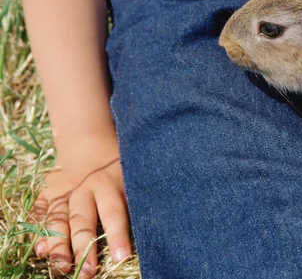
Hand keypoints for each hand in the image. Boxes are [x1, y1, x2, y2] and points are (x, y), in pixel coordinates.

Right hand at [32, 144, 130, 277]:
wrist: (89, 144)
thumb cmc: (119, 167)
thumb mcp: (132, 175)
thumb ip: (137, 198)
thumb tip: (155, 226)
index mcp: (110, 184)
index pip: (114, 213)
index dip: (117, 236)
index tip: (121, 257)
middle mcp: (85, 189)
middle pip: (83, 221)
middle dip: (84, 249)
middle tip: (88, 273)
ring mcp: (64, 192)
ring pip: (59, 221)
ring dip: (59, 246)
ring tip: (61, 268)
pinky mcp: (47, 195)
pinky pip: (40, 214)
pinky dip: (37, 231)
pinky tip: (39, 250)